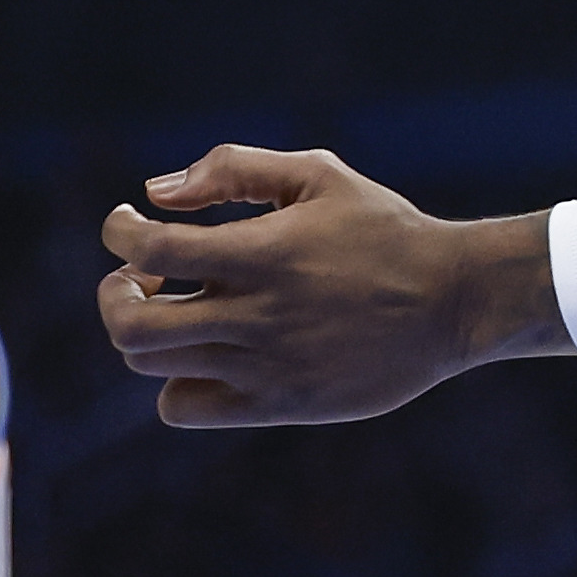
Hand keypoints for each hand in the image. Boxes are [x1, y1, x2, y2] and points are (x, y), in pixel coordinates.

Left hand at [100, 147, 564, 429]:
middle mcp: (257, 313)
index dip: (120, 232)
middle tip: (142, 279)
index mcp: (265, 252)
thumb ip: (237, 168)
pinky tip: (208, 355)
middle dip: (117, 294)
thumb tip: (156, 192)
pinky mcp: (279, 403)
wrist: (458, 300)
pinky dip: (176, 383)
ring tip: (177, 311)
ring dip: (146, 332)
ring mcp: (265, 364)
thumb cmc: (386, 230)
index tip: (130, 224)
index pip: (150, 248)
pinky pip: (184, 408)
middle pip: (131, 323)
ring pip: (152, 364)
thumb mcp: (323, 175)